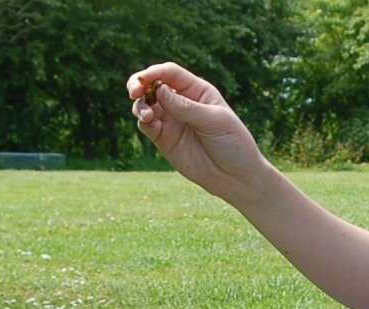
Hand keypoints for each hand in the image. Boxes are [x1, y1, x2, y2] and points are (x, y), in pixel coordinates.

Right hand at [127, 63, 269, 203]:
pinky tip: (150, 126)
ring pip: (146, 105)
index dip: (155, 73)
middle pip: (153, 85)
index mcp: (197, 90)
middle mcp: (180, 102)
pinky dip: (144, 123)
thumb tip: (159, 91)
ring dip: (140, 106)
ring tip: (146, 116)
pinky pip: (147, 126)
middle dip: (139, 85)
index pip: (171, 73)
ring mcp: (171, 120)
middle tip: (134, 92)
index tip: (143, 80)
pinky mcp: (164, 139)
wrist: (234, 175)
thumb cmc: (232, 142)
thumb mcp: (214, 120)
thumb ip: (186, 107)